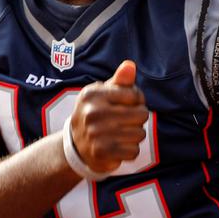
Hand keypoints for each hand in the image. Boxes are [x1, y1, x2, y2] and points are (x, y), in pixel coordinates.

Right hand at [68, 60, 148, 174]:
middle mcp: (92, 112)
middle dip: (138, 119)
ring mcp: (96, 133)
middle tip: (125, 121)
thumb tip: (130, 65)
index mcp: (93, 94)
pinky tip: (118, 147)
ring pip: (140, 134)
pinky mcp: (102, 152)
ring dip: (135, 136)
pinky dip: (130, 151)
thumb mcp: (103, 94)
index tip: (128, 105)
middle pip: (141, 114)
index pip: (135, 95)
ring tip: (120, 134)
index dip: (138, 101)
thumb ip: (119, 80)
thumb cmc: (96, 113)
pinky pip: (134, 151)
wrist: (77, 145)